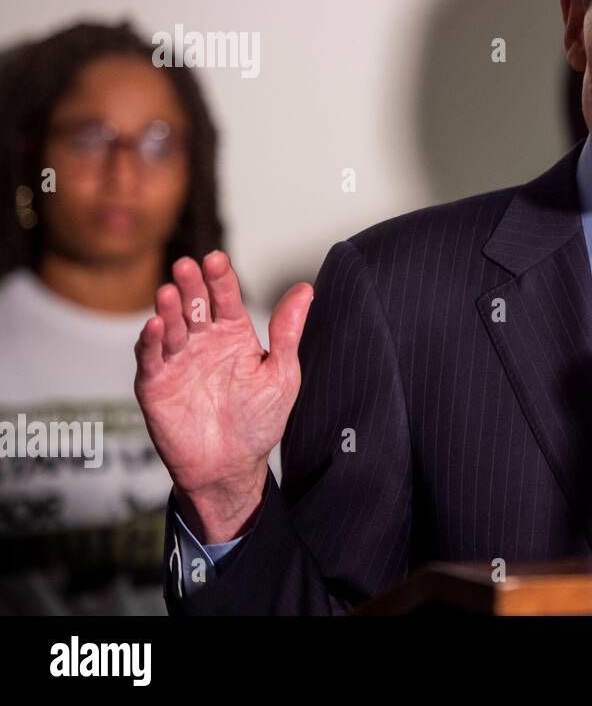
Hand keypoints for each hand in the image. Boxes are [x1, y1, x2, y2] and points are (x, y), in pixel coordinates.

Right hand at [134, 251, 312, 541]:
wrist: (232, 467)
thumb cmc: (259, 420)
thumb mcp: (281, 373)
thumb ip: (287, 332)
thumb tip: (305, 288)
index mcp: (234, 334)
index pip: (226, 298)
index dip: (220, 278)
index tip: (216, 259)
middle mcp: (203, 341)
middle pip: (194, 305)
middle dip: (190, 285)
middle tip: (187, 265)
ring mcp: (177, 360)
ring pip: (170, 326)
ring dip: (167, 309)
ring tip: (168, 292)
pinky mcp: (155, 384)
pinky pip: (151, 359)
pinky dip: (150, 342)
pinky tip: (155, 327)